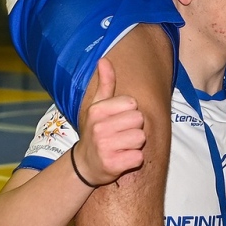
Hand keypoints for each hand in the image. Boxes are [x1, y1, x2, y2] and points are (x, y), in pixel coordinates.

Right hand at [73, 57, 144, 186]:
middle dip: (134, 128)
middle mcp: (99, 128)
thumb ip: (105, 83)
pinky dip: (133, 160)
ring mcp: (105, 147)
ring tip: (121, 147)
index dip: (129, 113)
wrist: (84, 165)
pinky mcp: (112, 165)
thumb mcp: (97, 107)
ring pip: (141, 139)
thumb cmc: (95, 131)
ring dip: (135, 145)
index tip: (118, 121)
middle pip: (139, 121)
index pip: (133, 104)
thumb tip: (104, 60)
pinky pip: (138, 157)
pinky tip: (121, 159)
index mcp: (97, 111)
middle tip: (120, 135)